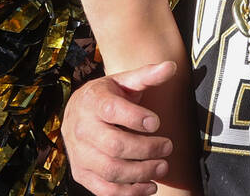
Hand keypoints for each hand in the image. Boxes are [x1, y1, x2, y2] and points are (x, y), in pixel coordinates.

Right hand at [61, 61, 175, 195]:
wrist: (78, 111)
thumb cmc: (107, 94)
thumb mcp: (124, 80)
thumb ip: (147, 75)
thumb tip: (171, 66)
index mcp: (92, 100)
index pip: (112, 110)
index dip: (135, 117)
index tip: (157, 122)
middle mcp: (81, 128)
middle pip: (114, 145)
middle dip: (145, 149)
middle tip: (168, 147)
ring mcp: (80, 154)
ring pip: (111, 170)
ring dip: (141, 173)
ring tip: (163, 166)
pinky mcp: (81, 173)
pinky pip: (104, 189)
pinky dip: (129, 192)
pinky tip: (149, 186)